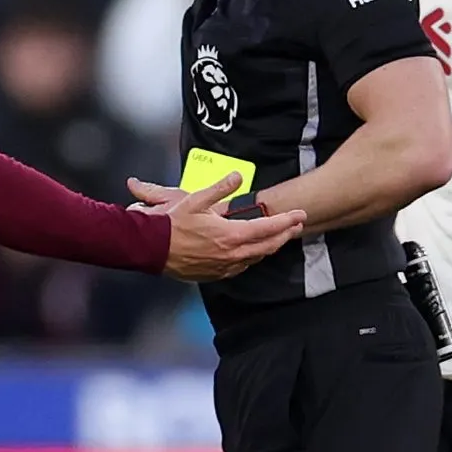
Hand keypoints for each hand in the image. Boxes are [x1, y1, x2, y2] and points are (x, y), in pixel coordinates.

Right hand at [132, 174, 305, 281]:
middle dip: (285, 235)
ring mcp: (223, 267)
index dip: (287, 221)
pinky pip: (241, 267)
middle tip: (297, 226)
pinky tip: (252, 252)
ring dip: (270, 247)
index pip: (268, 228)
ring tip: (279, 237)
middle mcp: (231, 254)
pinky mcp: (213, 274)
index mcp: (230, 235)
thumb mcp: (196, 199)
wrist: (150, 248)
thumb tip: (238, 176)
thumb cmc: (171, 224)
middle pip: (268, 246)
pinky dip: (252, 257)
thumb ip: (220, 188)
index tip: (301, 215)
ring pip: (256, 258)